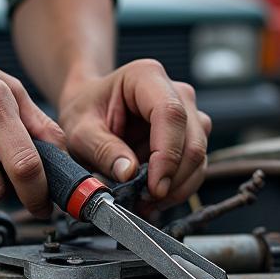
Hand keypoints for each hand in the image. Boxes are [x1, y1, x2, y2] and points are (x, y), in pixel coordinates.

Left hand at [56, 60, 212, 204]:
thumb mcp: (80, 131)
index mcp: (146, 76)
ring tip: (145, 202)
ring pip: (199, 154)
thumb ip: (103, 150)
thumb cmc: (85, 111)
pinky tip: (153, 198)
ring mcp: (188, 113)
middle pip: (193, 137)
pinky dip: (177, 187)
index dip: (167, 154)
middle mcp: (176, 92)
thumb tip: (129, 173)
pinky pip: (195, 165)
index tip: (154, 186)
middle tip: (146, 201)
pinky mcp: (190, 135)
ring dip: (177, 186)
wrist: (90, 107)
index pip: (170, 114)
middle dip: (174, 177)